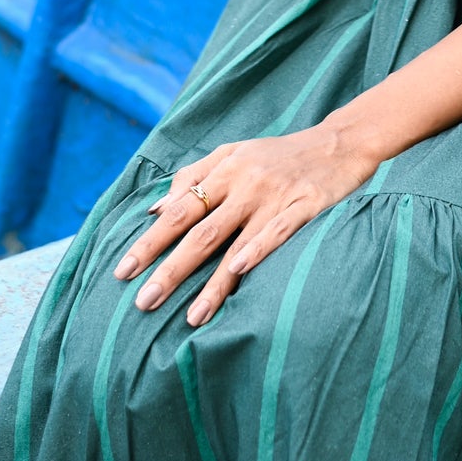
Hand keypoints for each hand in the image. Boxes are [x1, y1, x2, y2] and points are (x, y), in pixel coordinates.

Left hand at [113, 122, 379, 325]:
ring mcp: (275, 196)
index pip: (179, 210)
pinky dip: (259, 251)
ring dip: (212, 282)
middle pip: (201, 232)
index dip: (149, 241)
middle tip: (144, 302)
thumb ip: (193, 176)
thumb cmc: (278, 155)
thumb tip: (154, 210)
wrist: (337, 143)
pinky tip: (241, 272)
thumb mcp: (234, 154)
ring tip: (191, 317)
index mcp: (225, 170)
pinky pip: (278, 232)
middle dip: (170, 269)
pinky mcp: (305, 206)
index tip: (123, 271)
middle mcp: (245, 183)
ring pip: (236, 243)